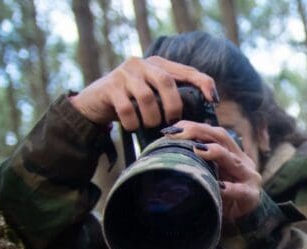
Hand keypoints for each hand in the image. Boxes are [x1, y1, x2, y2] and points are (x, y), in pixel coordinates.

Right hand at [69, 56, 216, 129]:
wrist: (93, 105)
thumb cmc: (131, 103)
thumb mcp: (153, 97)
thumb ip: (172, 97)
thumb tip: (202, 114)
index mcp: (158, 65)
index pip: (187, 70)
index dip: (203, 83)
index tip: (213, 100)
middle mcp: (142, 64)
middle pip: (166, 82)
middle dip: (173, 106)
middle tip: (172, 122)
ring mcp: (124, 73)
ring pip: (147, 97)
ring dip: (152, 118)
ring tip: (149, 126)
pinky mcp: (110, 87)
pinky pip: (127, 109)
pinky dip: (133, 123)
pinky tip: (133, 127)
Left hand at [160, 121, 261, 220]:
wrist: (244, 220)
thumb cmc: (221, 195)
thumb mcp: (210, 175)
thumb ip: (198, 163)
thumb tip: (166, 150)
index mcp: (232, 152)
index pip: (215, 132)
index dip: (195, 126)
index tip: (173, 128)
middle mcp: (242, 160)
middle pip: (222, 138)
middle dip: (199, 132)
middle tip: (178, 134)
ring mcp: (249, 177)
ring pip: (233, 160)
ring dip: (215, 153)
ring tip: (198, 149)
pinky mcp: (251, 196)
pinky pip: (239, 190)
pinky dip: (228, 188)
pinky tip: (218, 187)